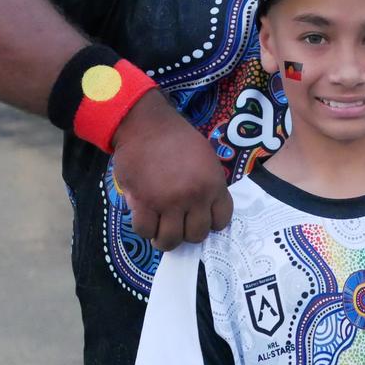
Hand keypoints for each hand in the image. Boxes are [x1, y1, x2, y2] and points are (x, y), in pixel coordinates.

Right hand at [112, 90, 233, 249]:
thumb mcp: (206, 158)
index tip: (198, 219)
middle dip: (186, 233)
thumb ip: (207, 184)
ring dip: (164, 238)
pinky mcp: (144, 202)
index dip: (209, 223)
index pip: (221, 221)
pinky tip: (144, 218)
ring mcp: (169, 202)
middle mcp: (195, 196)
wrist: (147, 125)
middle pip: (196, 235)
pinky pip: (144, 231)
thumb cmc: (177, 139)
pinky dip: (144, 229)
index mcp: (214, 184)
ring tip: (159, 228)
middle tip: (176, 224)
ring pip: (171, 240)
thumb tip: (202, 211)